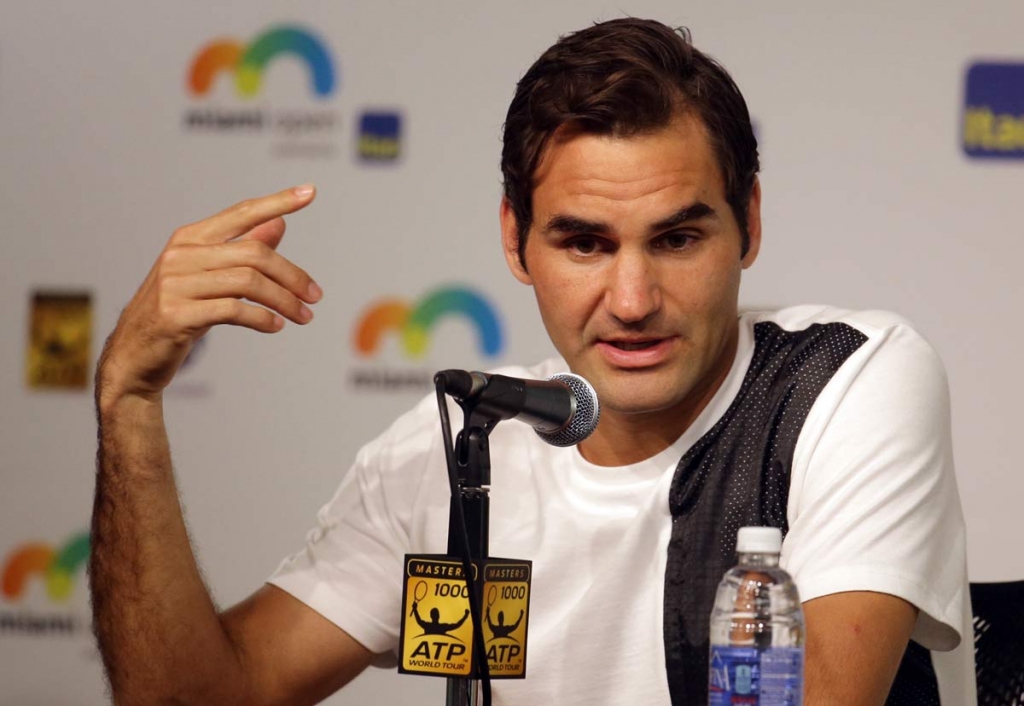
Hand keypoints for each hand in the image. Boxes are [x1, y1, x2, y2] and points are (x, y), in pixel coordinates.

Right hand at [97, 185, 321, 406]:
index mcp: (189, 238)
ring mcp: (175, 284)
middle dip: (293, 275)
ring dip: (285, 300)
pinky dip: (262, 318)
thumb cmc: (178, 311)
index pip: (241, 212)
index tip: (310, 192)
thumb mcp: (210, 277)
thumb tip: (279, 223)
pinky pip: (234, 310)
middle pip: (255, 253)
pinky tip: (276, 326)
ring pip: (248, 282)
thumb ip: (243, 250)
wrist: (134, 355)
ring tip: (304, 316)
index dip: (277, 201)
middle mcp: (180, 255)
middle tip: (315, 296)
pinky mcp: (176, 314)